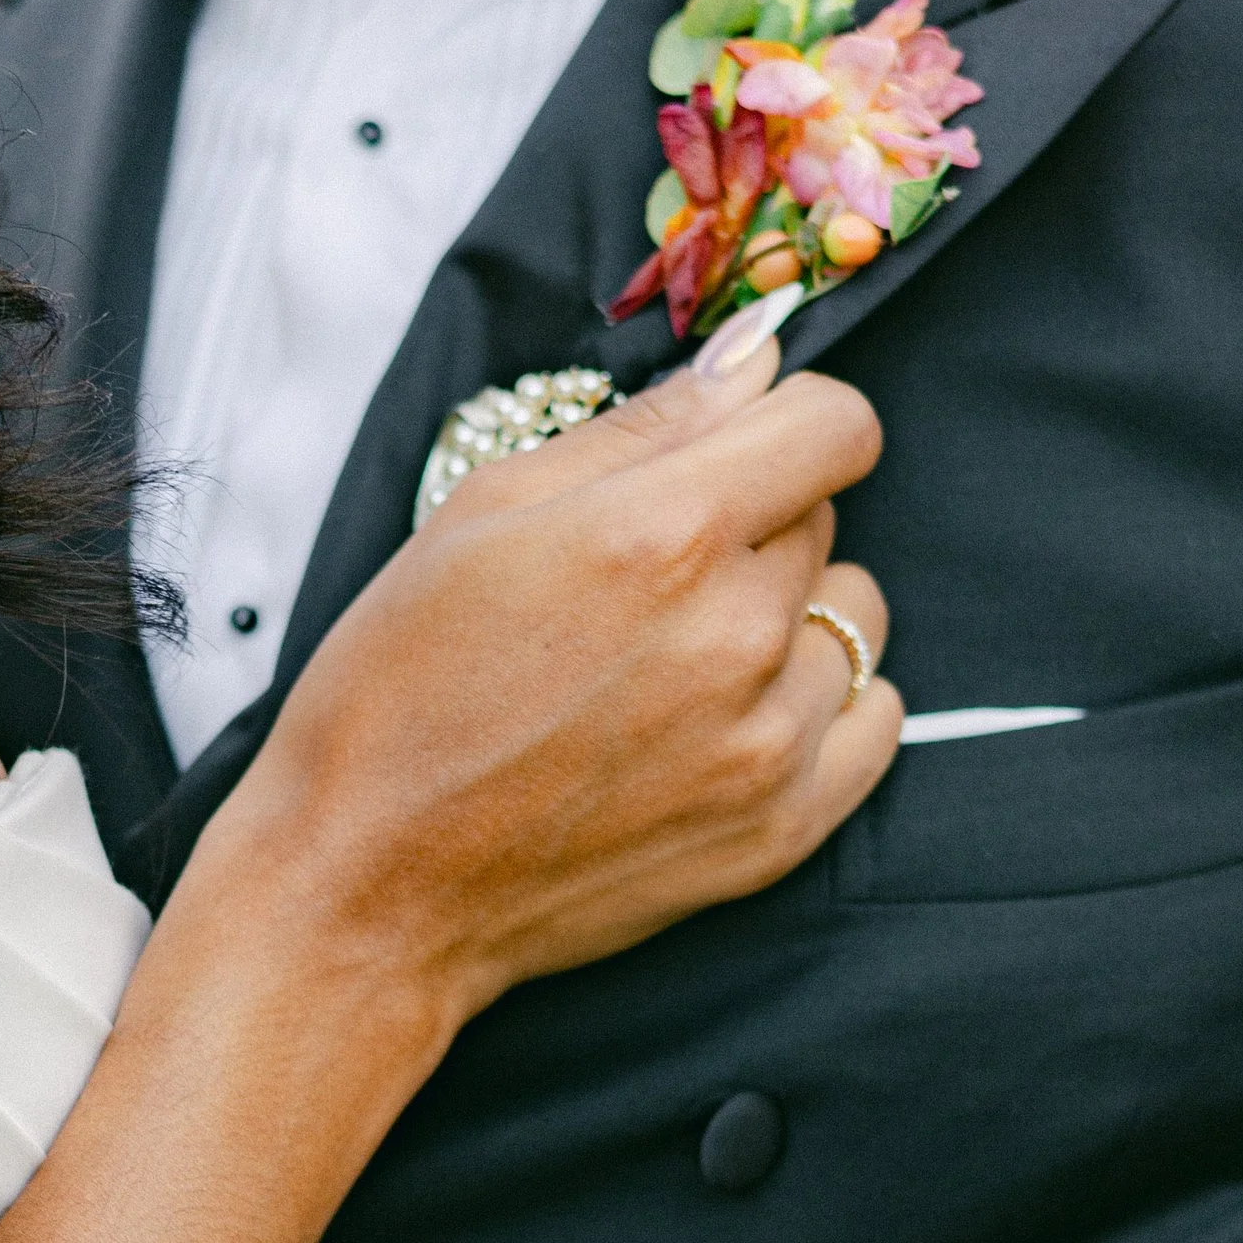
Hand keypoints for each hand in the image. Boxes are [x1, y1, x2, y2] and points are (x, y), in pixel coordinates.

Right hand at [214, 324, 899, 1039]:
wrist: (368, 884)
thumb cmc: (397, 691)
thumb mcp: (482, 514)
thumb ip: (642, 429)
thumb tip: (757, 359)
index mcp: (664, 534)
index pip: (836, 425)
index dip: (786, 423)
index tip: (740, 451)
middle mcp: (737, 634)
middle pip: (827, 518)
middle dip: (754, 525)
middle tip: (646, 582)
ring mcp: (768, 742)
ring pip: (853, 616)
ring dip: (790, 618)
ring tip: (681, 658)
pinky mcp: (780, 830)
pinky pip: (874, 719)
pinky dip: (822, 707)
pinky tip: (732, 718)